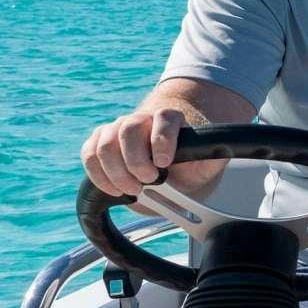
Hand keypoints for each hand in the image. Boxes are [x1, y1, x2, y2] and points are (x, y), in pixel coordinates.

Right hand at [79, 105, 218, 198]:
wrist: (168, 167)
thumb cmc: (188, 164)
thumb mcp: (207, 161)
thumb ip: (213, 155)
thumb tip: (219, 151)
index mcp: (169, 119)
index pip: (164, 117)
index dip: (162, 139)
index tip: (164, 163)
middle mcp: (140, 120)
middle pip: (128, 129)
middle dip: (136, 160)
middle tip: (148, 181)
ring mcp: (116, 130)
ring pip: (105, 143)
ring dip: (116, 172)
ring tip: (132, 189)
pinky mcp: (98, 144)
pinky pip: (89, 155)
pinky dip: (98, 175)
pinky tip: (114, 190)